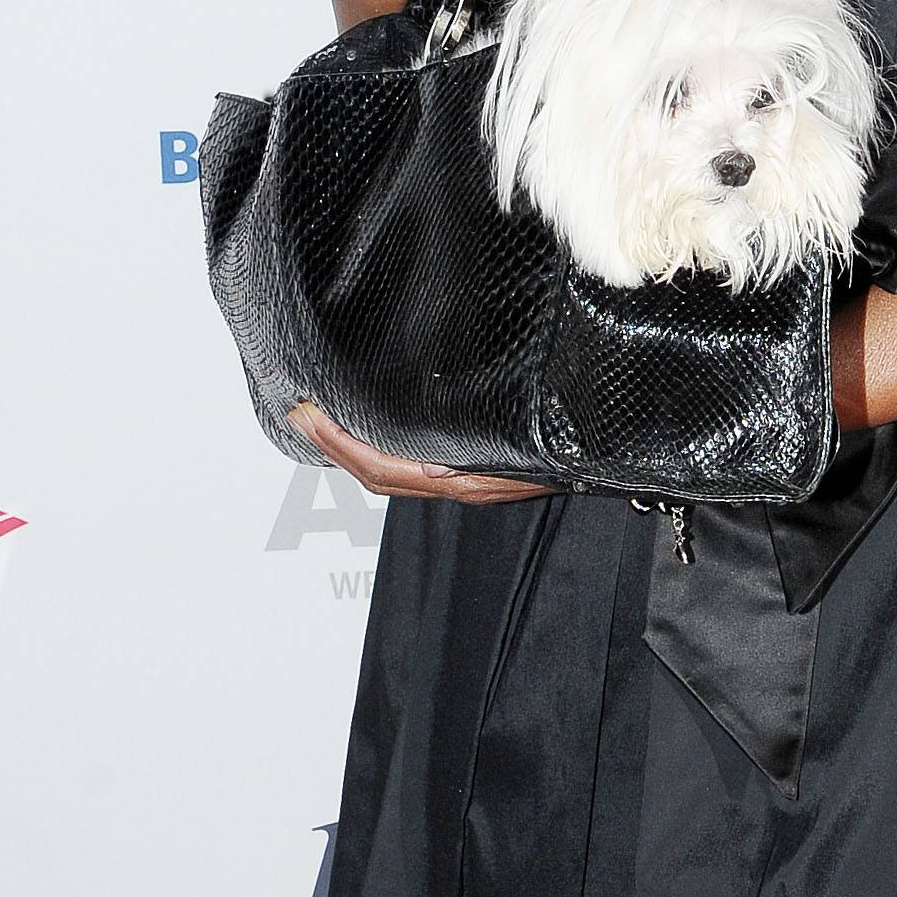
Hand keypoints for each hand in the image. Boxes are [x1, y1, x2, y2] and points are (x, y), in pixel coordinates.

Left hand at [287, 401, 556, 505]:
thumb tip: (438, 474)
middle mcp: (458, 483)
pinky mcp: (467, 469)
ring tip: (316, 420)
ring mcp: (461, 479)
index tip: (307, 414)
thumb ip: (480, 459)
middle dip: (331, 445)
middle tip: (297, 412)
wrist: (600, 445)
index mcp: (464, 477)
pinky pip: (406, 467)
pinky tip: (362, 431)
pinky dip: (375, 450)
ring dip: (347, 449)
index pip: (382, 467)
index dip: (339, 444)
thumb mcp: (523, 444)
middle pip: (376, 476)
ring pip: (388, 475)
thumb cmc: (566, 437)